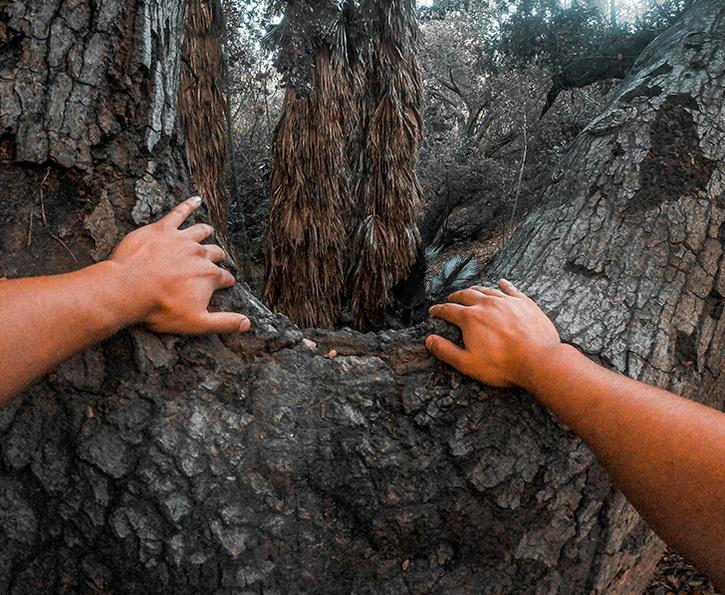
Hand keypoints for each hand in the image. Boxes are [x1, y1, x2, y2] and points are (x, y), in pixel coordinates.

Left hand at [109, 196, 250, 334]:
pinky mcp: (163, 229)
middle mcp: (200, 254)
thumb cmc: (161, 308)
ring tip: (208, 231)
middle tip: (217, 258)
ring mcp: (182, 239)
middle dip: (218, 256)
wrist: (129, 289)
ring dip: (206, 232)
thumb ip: (224, 322)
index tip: (225, 284)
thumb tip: (247, 324)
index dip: (225, 281)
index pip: (225, 277)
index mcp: (209, 276)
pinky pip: (179, 212)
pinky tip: (195, 199)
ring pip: (200, 231)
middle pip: (215, 252)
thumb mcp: (197, 323)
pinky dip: (188, 204)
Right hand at [426, 279, 560, 388]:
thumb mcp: (468, 363)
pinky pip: (511, 289)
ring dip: (476, 290)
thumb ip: (446, 351)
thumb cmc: (503, 365)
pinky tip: (501, 282)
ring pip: (487, 290)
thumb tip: (429, 340)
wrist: (538, 360)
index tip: (434, 311)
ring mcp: (507, 301)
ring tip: (471, 291)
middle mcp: (486, 304)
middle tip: (451, 299)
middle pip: (467, 295)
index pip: (449, 310)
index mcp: (470, 318)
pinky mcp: (524, 303)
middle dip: (456, 297)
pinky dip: (503, 285)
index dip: (439, 310)